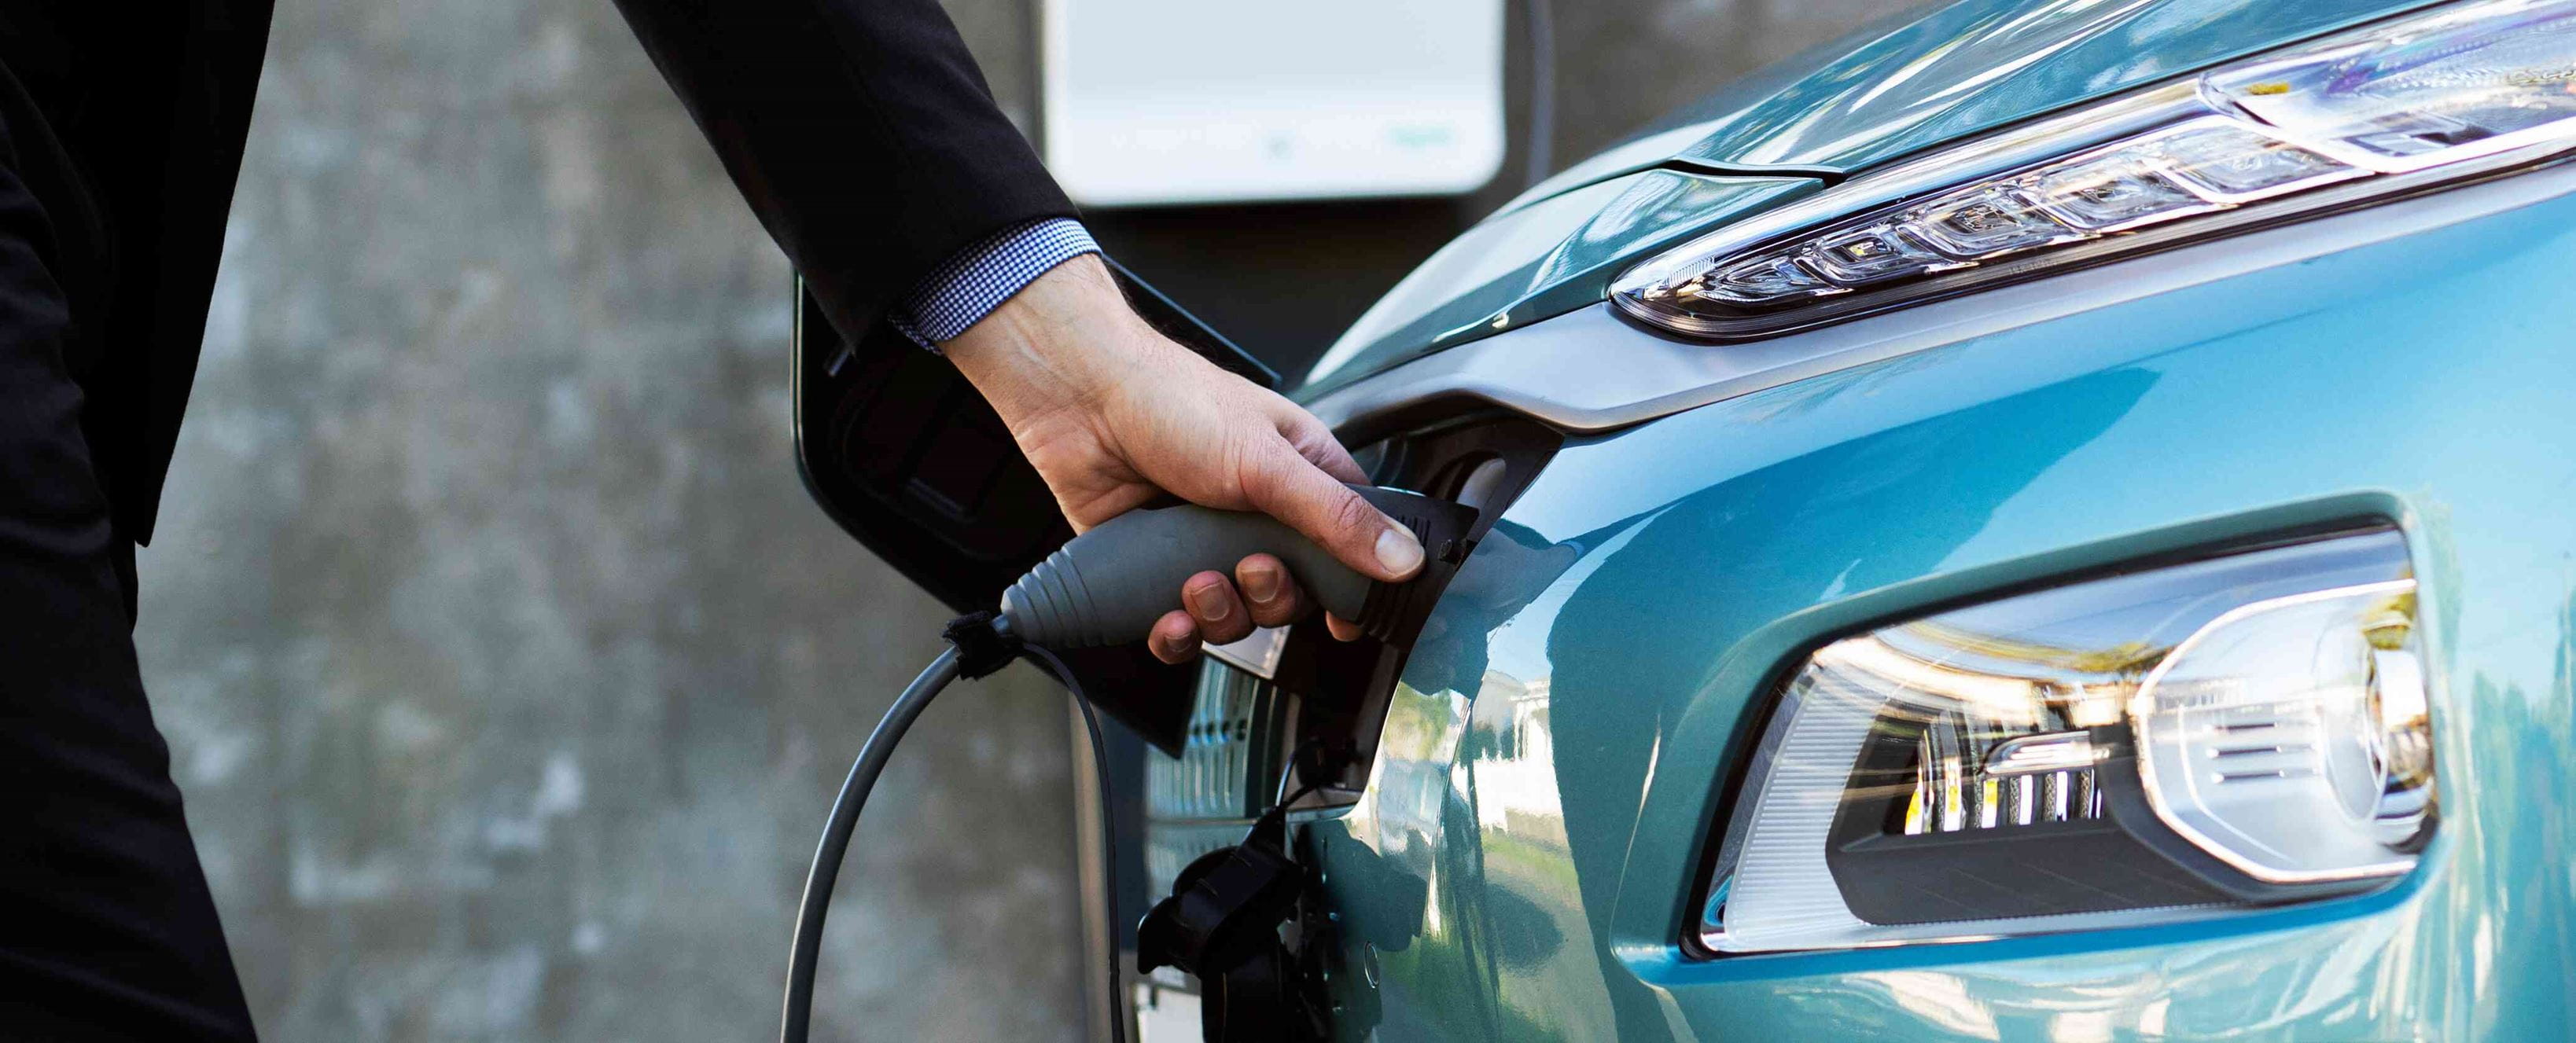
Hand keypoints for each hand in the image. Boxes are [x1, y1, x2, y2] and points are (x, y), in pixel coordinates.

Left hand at [943, 255, 1422, 662]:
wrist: (1080, 400)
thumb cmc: (1172, 400)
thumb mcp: (1266, 461)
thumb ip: (1336, 517)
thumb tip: (1403, 556)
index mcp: (1302, 479)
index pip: (1350, 549)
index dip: (1352, 591)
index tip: (1346, 620)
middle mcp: (1259, 517)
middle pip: (1294, 595)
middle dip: (1271, 597)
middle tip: (1249, 568)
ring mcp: (1207, 545)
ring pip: (1238, 617)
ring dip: (1220, 614)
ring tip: (1195, 581)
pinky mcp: (1159, 570)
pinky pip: (1182, 628)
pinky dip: (1178, 635)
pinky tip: (1168, 618)